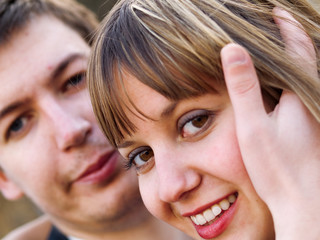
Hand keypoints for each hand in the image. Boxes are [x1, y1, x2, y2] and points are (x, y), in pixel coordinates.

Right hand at [221, 8, 319, 239]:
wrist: (305, 203)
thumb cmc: (278, 167)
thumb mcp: (253, 126)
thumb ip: (243, 87)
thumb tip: (232, 49)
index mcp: (300, 96)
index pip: (297, 50)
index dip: (286, 28)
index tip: (276, 12)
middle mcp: (312, 102)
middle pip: (306, 60)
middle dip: (293, 39)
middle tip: (276, 26)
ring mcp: (314, 116)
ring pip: (306, 77)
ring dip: (293, 59)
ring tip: (277, 49)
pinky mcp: (311, 129)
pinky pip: (303, 93)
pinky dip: (292, 79)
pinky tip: (280, 87)